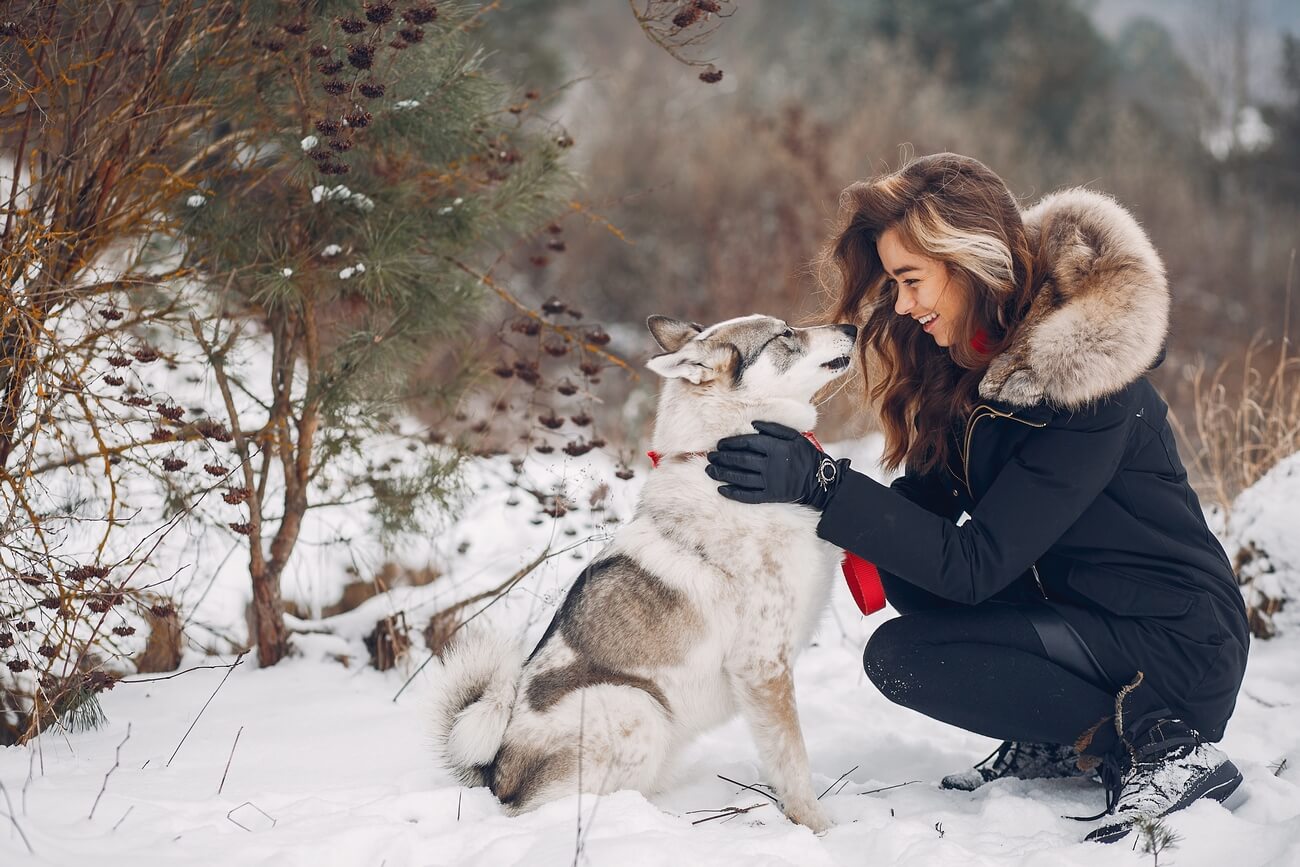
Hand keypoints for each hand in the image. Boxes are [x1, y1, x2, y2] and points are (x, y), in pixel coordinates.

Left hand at [705, 420, 850, 509]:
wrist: (819, 480)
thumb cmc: (805, 455)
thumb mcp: (794, 436)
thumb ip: (773, 428)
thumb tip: (753, 423)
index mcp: (775, 448)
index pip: (747, 443)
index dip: (731, 443)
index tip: (720, 444)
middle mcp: (770, 465)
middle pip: (740, 460)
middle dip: (722, 458)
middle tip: (710, 457)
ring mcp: (769, 482)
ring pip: (740, 477)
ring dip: (722, 474)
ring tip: (709, 471)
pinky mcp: (770, 496)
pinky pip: (748, 496)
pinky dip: (734, 493)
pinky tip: (721, 489)